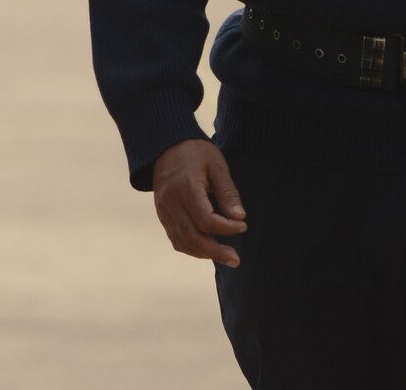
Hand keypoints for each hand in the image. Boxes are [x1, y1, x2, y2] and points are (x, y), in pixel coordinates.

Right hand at [152, 139, 247, 266]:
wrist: (165, 145)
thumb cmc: (195, 152)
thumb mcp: (216, 165)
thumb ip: (228, 193)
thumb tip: (240, 218)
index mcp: (186, 188)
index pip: (206, 220)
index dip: (227, 228)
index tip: (244, 225)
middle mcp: (171, 202)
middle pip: (193, 237)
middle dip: (216, 252)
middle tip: (236, 260)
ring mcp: (164, 210)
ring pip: (183, 242)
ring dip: (205, 253)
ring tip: (226, 257)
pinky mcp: (162, 214)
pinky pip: (176, 238)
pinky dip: (192, 248)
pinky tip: (208, 249)